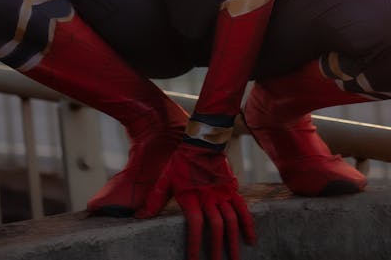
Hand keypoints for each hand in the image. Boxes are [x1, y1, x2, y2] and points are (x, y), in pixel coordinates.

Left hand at [137, 142, 254, 259]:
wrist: (202, 142)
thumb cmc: (181, 161)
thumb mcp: (166, 178)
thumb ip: (155, 199)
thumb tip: (139, 216)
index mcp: (192, 196)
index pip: (195, 224)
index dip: (195, 243)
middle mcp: (209, 197)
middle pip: (215, 226)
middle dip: (216, 248)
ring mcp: (222, 193)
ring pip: (230, 221)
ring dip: (233, 241)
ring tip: (234, 259)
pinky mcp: (232, 189)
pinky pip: (242, 208)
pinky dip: (247, 224)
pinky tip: (251, 239)